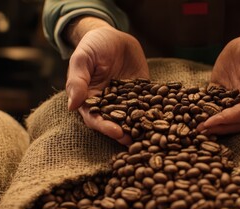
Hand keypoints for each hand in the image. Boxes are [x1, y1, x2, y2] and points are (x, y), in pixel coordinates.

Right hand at [65, 17, 148, 144]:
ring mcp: (127, 100)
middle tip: (134, 140)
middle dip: (125, 132)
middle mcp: (109, 104)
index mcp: (90, 100)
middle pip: (115, 122)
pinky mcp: (142, 93)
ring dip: (141, 127)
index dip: (105, 126)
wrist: (112, 36)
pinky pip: (149, 103)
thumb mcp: (82, 59)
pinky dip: (156, 111)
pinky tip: (167, 118)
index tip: (116, 132)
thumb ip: (77, 81)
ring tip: (150, 136)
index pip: (95, 118)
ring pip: (133, 117)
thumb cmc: (92, 46)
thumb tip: (72, 106)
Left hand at [198, 29, 239, 134]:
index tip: (210, 122)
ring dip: (211, 123)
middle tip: (198, 129)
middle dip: (217, 126)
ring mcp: (235, 99)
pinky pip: (214, 104)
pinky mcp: (222, 93)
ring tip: (194, 127)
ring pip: (224, 117)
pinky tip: (190, 113)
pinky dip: (204, 110)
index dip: (226, 119)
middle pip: (234, 121)